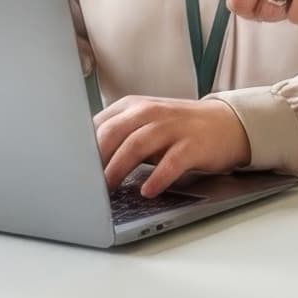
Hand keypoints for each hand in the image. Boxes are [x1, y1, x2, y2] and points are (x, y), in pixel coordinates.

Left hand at [96, 96, 249, 198]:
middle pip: (113, 133)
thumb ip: (118, 136)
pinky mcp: (192, 145)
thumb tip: (83, 161)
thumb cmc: (178, 130)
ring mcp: (172, 127)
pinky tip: (147, 191)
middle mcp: (150, 112)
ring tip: (108, 189)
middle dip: (95, 160)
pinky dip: (157, 177)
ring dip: (118, 168)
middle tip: (84, 184)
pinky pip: (171, 162)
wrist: (226, 124)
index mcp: (133, 107)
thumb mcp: (145, 126)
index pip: (99, 125)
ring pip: (137, 145)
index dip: (82, 149)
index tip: (71, 170)